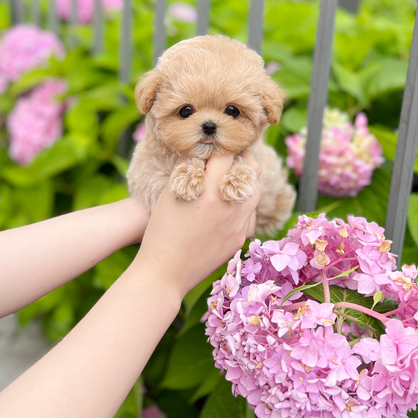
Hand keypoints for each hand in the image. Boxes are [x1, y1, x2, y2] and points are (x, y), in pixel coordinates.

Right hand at [134, 150, 261, 298]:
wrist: (165, 273)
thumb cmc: (161, 232)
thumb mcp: (170, 194)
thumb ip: (188, 170)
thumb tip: (200, 152)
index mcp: (210, 191)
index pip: (226, 155)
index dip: (222, 146)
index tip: (218, 144)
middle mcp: (229, 206)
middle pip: (251, 170)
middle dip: (242, 158)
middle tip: (231, 155)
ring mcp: (238, 225)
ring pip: (256, 192)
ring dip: (247, 181)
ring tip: (231, 179)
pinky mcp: (240, 239)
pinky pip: (251, 215)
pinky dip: (244, 205)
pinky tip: (230, 205)